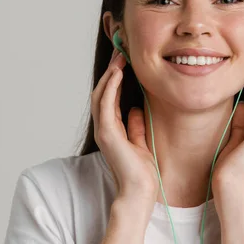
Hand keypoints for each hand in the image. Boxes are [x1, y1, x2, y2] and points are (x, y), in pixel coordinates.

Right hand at [91, 48, 158, 208]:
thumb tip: (136, 109)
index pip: (110, 97)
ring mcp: (103, 130)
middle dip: (110, 70)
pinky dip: (110, 86)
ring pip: (101, 94)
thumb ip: (136, 126)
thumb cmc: (142, 172)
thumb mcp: (141, 142)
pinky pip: (105, 104)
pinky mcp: (107, 133)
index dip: (115, 78)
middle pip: (103, 91)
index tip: (124, 60)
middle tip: (120, 51)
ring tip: (119, 56)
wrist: (140, 192)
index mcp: (112, 129)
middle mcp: (104, 127)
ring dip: (109, 73)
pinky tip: (117, 72)